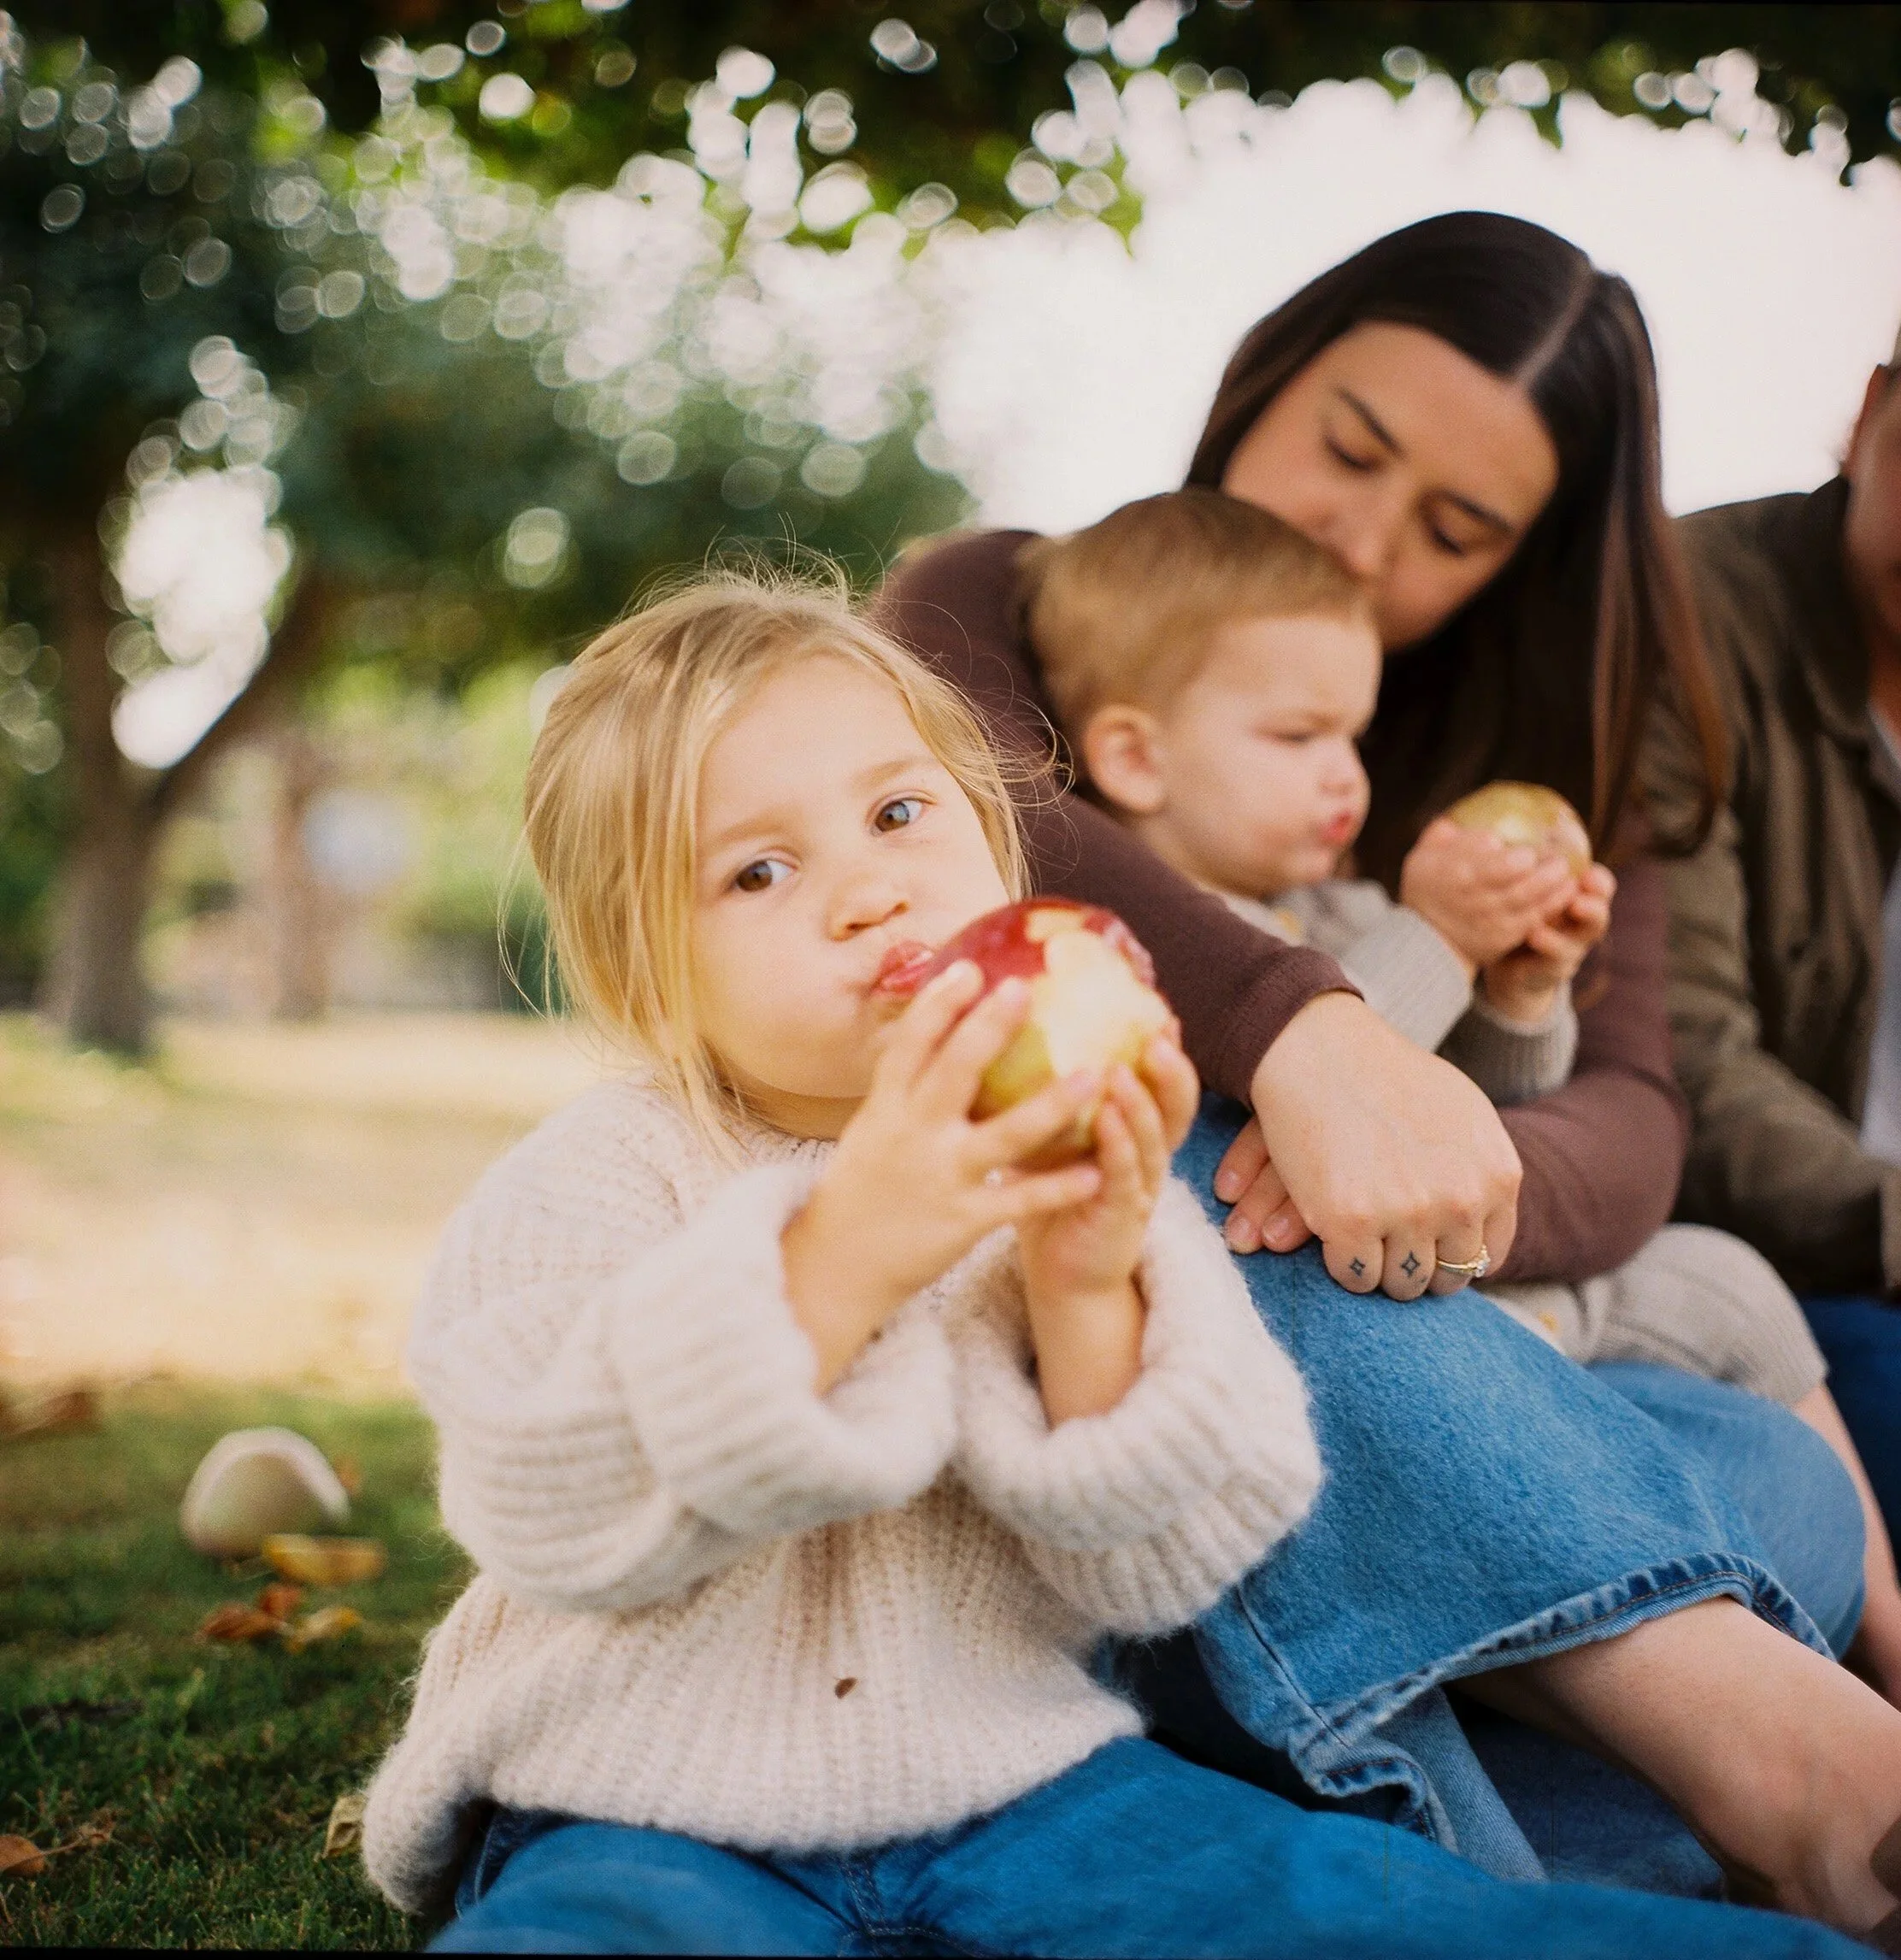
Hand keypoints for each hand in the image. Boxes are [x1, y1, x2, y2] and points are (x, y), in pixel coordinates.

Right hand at [782, 961, 1107, 1390]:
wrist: (839, 1266)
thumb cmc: (865, 1188)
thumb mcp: (873, 1127)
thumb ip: (905, 1084)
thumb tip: (936, 1026)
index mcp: (886, 1108)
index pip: (909, 1045)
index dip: (937, 1004)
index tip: (969, 968)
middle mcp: (912, 1135)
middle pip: (953, 1072)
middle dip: (988, 1029)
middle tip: (1025, 990)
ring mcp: (939, 1178)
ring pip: (1002, 1135)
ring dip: (1051, 1104)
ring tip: (1095, 1075)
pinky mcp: (962, 1222)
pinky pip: (1018, 1201)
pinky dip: (1057, 1188)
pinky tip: (1095, 1171)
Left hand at [1016, 1035, 1199, 1424]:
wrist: (1060, 1273)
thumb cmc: (1052, 1195)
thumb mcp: (1054, 1136)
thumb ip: (1047, 1093)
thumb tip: (1007, 1030)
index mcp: (1135, 1131)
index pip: (1163, 1083)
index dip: (1168, 1049)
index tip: (1159, 1007)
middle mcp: (1147, 1155)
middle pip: (1176, 1106)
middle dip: (1173, 1069)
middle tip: (1159, 1031)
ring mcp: (1138, 1187)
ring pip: (1153, 1140)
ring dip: (1141, 1104)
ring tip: (1125, 1069)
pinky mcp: (1119, 1217)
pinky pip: (1123, 1177)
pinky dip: (1118, 1145)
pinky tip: (1105, 1118)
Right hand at [1215, 992, 1519, 1300]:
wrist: (1320, 1049)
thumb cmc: (1386, 1075)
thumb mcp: (1465, 1115)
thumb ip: (1484, 1174)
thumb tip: (1485, 1240)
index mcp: (1496, 1175)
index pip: (1487, 1255)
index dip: (1450, 1256)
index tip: (1423, 1243)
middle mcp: (1460, 1199)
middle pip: (1445, 1277)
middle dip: (1416, 1266)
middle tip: (1385, 1241)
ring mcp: (1407, 1213)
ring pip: (1401, 1283)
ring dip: (1379, 1268)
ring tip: (1359, 1234)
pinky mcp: (1350, 1221)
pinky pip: (1354, 1275)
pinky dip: (1341, 1264)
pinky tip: (1331, 1232)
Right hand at [1400, 819, 1580, 971]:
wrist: (1426, 940)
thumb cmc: (1426, 891)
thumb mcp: (1423, 857)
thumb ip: (1445, 835)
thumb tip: (1470, 822)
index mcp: (1461, 876)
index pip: (1502, 867)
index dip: (1522, 860)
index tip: (1529, 853)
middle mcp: (1480, 902)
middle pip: (1524, 887)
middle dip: (1549, 873)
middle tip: (1560, 862)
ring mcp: (1493, 923)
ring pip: (1534, 905)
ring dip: (1557, 891)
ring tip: (1567, 877)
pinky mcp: (1503, 939)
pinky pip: (1534, 922)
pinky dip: (1551, 908)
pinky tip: (1563, 895)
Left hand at [1481, 864, 1615, 1023]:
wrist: (1509, 966)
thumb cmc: (1515, 916)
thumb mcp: (1516, 890)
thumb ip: (1506, 865)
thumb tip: (1455, 831)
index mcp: (1573, 896)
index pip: (1598, 884)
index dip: (1598, 879)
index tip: (1588, 873)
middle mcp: (1578, 920)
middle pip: (1599, 908)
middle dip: (1595, 900)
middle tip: (1583, 892)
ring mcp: (1571, 945)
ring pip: (1586, 933)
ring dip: (1579, 922)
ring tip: (1570, 908)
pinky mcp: (1554, 966)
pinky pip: (1556, 957)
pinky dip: (1549, 945)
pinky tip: (1534, 935)